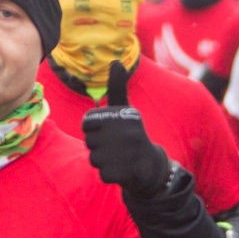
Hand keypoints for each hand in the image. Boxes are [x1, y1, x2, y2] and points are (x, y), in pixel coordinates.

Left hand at [81, 61, 170, 200]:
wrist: (151, 166)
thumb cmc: (131, 135)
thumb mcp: (125, 110)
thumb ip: (117, 88)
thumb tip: (116, 62)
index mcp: (126, 114)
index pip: (87, 122)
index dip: (94, 129)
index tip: (108, 131)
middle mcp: (128, 132)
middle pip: (89, 141)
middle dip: (98, 146)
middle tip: (116, 147)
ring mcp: (128, 153)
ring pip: (94, 158)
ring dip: (103, 161)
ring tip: (119, 158)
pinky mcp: (126, 172)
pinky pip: (102, 174)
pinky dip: (109, 175)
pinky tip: (122, 170)